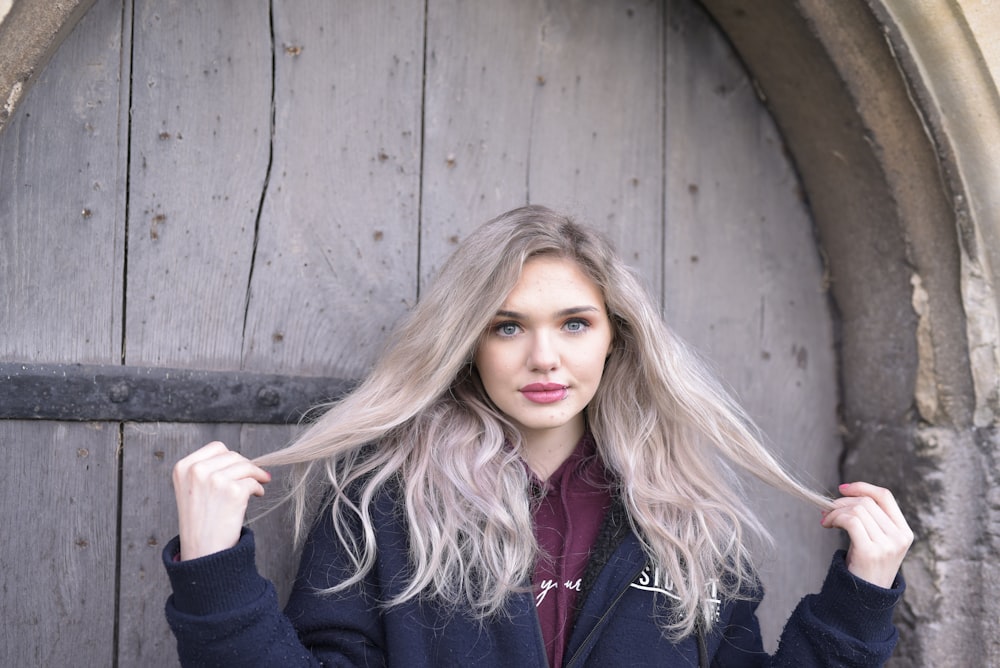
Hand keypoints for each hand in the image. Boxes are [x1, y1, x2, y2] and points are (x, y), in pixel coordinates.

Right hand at [172, 441, 271, 560]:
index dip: (231, 457)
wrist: (202, 551)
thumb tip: (239, 458)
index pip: (216, 447)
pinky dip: (258, 487)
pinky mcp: (233, 491)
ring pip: (246, 466)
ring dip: (256, 475)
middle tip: (254, 477)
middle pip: (233, 455)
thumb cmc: (200, 521)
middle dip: (246, 466)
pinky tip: (256, 495)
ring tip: (257, 485)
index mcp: (183, 467)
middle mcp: (197, 471)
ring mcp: (215, 480)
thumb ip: (207, 470)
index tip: (238, 466)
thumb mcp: (191, 489)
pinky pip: (254, 481)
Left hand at [820, 482, 912, 587]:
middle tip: (826, 511)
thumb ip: (871, 519)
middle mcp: (899, 537)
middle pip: (866, 502)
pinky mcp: (871, 552)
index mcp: (904, 532)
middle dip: (841, 502)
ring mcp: (887, 545)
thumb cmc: (865, 566)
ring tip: (826, 521)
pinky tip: (827, 525)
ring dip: (835, 511)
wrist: (863, 597)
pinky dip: (835, 518)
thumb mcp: (876, 541)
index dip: (862, 487)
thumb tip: (845, 494)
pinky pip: (850, 521)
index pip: (885, 497)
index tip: (842, 488)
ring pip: (857, 510)